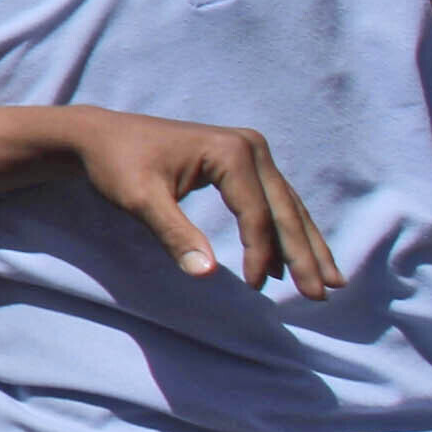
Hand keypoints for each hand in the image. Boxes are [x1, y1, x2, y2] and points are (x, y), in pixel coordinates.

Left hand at [65, 112, 341, 298]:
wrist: (102, 136)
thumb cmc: (117, 165)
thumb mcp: (140, 200)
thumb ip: (174, 234)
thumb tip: (206, 274)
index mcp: (231, 152)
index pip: (258, 214)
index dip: (260, 255)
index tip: (255, 289)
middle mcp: (250, 147)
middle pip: (285, 210)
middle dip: (305, 255)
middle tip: (323, 295)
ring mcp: (251, 151)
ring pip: (288, 207)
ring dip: (307, 246)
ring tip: (330, 283)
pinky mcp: (245, 161)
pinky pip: (273, 202)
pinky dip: (286, 232)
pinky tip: (291, 263)